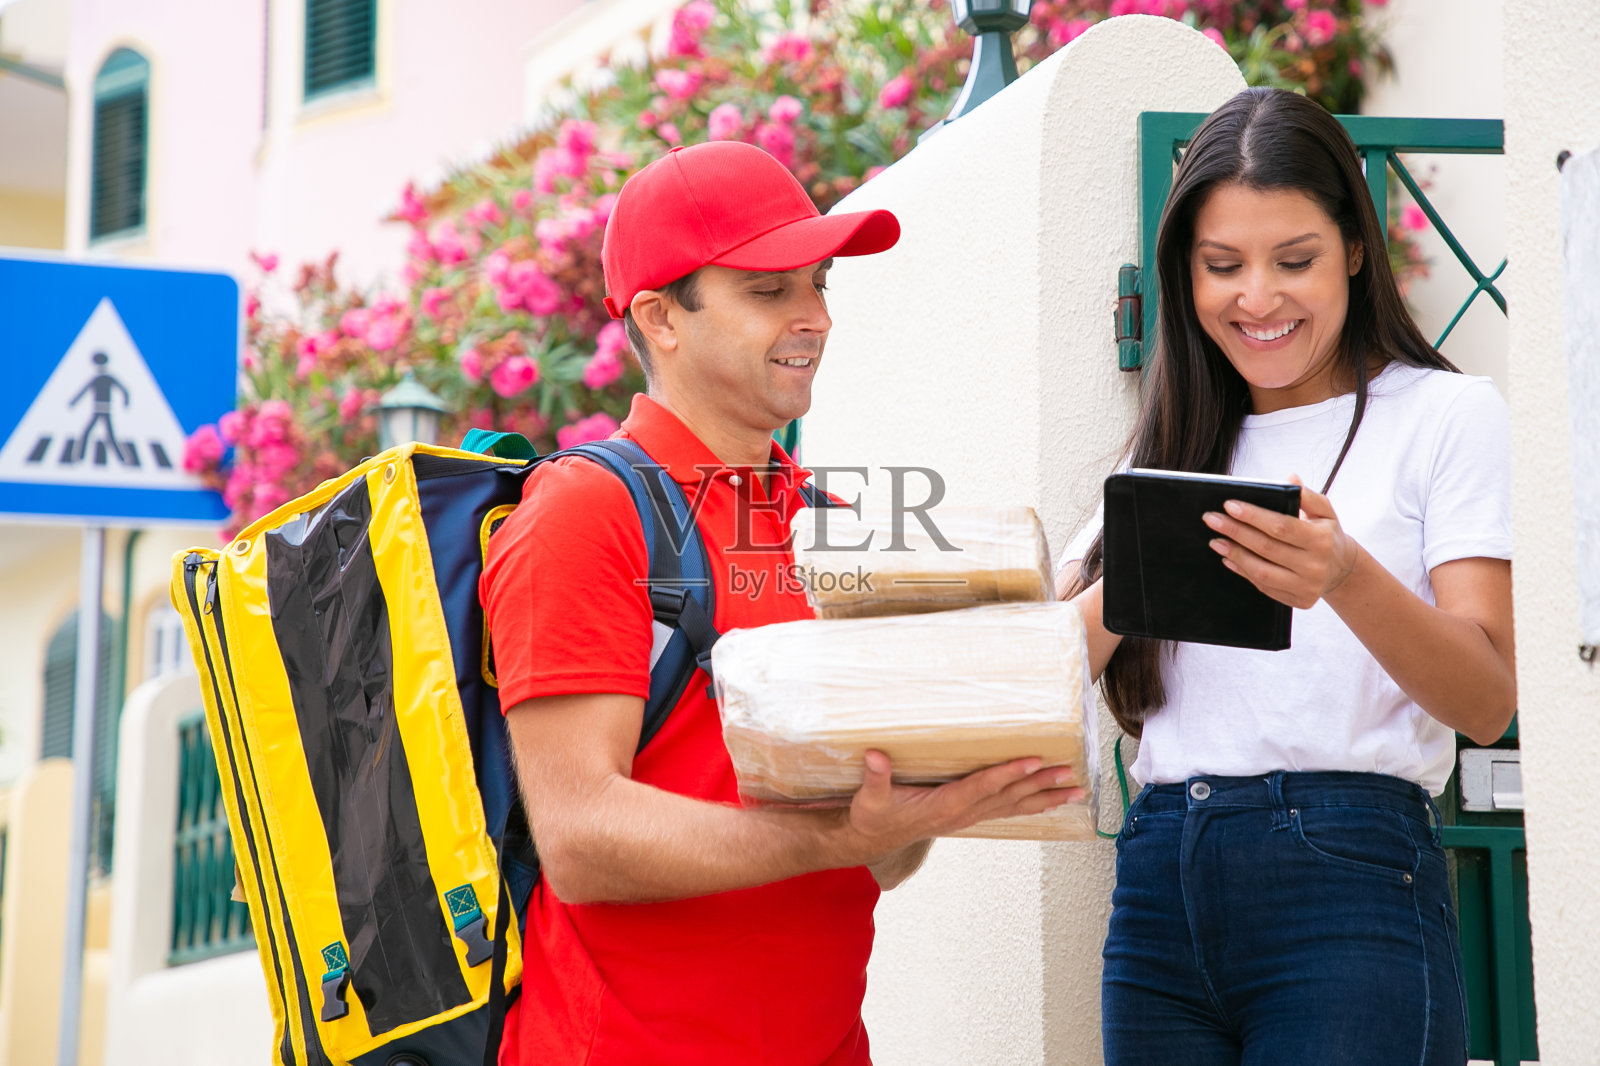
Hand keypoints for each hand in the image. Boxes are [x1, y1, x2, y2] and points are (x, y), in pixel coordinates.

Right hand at [835, 750, 1082, 865]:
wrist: (871, 839)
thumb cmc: (872, 816)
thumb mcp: (870, 798)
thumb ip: (875, 776)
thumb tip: (874, 755)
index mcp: (943, 806)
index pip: (981, 786)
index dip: (1007, 773)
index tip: (1032, 761)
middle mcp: (962, 813)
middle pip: (1008, 797)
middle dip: (1040, 785)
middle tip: (1070, 773)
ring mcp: (968, 817)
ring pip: (1014, 806)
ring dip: (1045, 797)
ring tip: (1076, 790)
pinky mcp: (968, 816)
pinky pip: (1007, 810)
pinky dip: (1031, 803)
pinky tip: (1050, 799)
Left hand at [1203, 475, 1360, 609]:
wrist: (1341, 568)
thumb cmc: (1326, 533)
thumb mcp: (1325, 511)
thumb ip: (1308, 495)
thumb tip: (1290, 479)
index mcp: (1322, 540)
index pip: (1281, 526)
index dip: (1253, 516)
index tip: (1229, 505)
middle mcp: (1315, 566)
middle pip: (1266, 548)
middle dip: (1235, 532)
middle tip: (1211, 519)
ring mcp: (1307, 587)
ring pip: (1261, 571)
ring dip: (1234, 555)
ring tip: (1216, 541)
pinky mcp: (1299, 601)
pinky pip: (1264, 587)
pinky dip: (1243, 572)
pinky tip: (1229, 559)